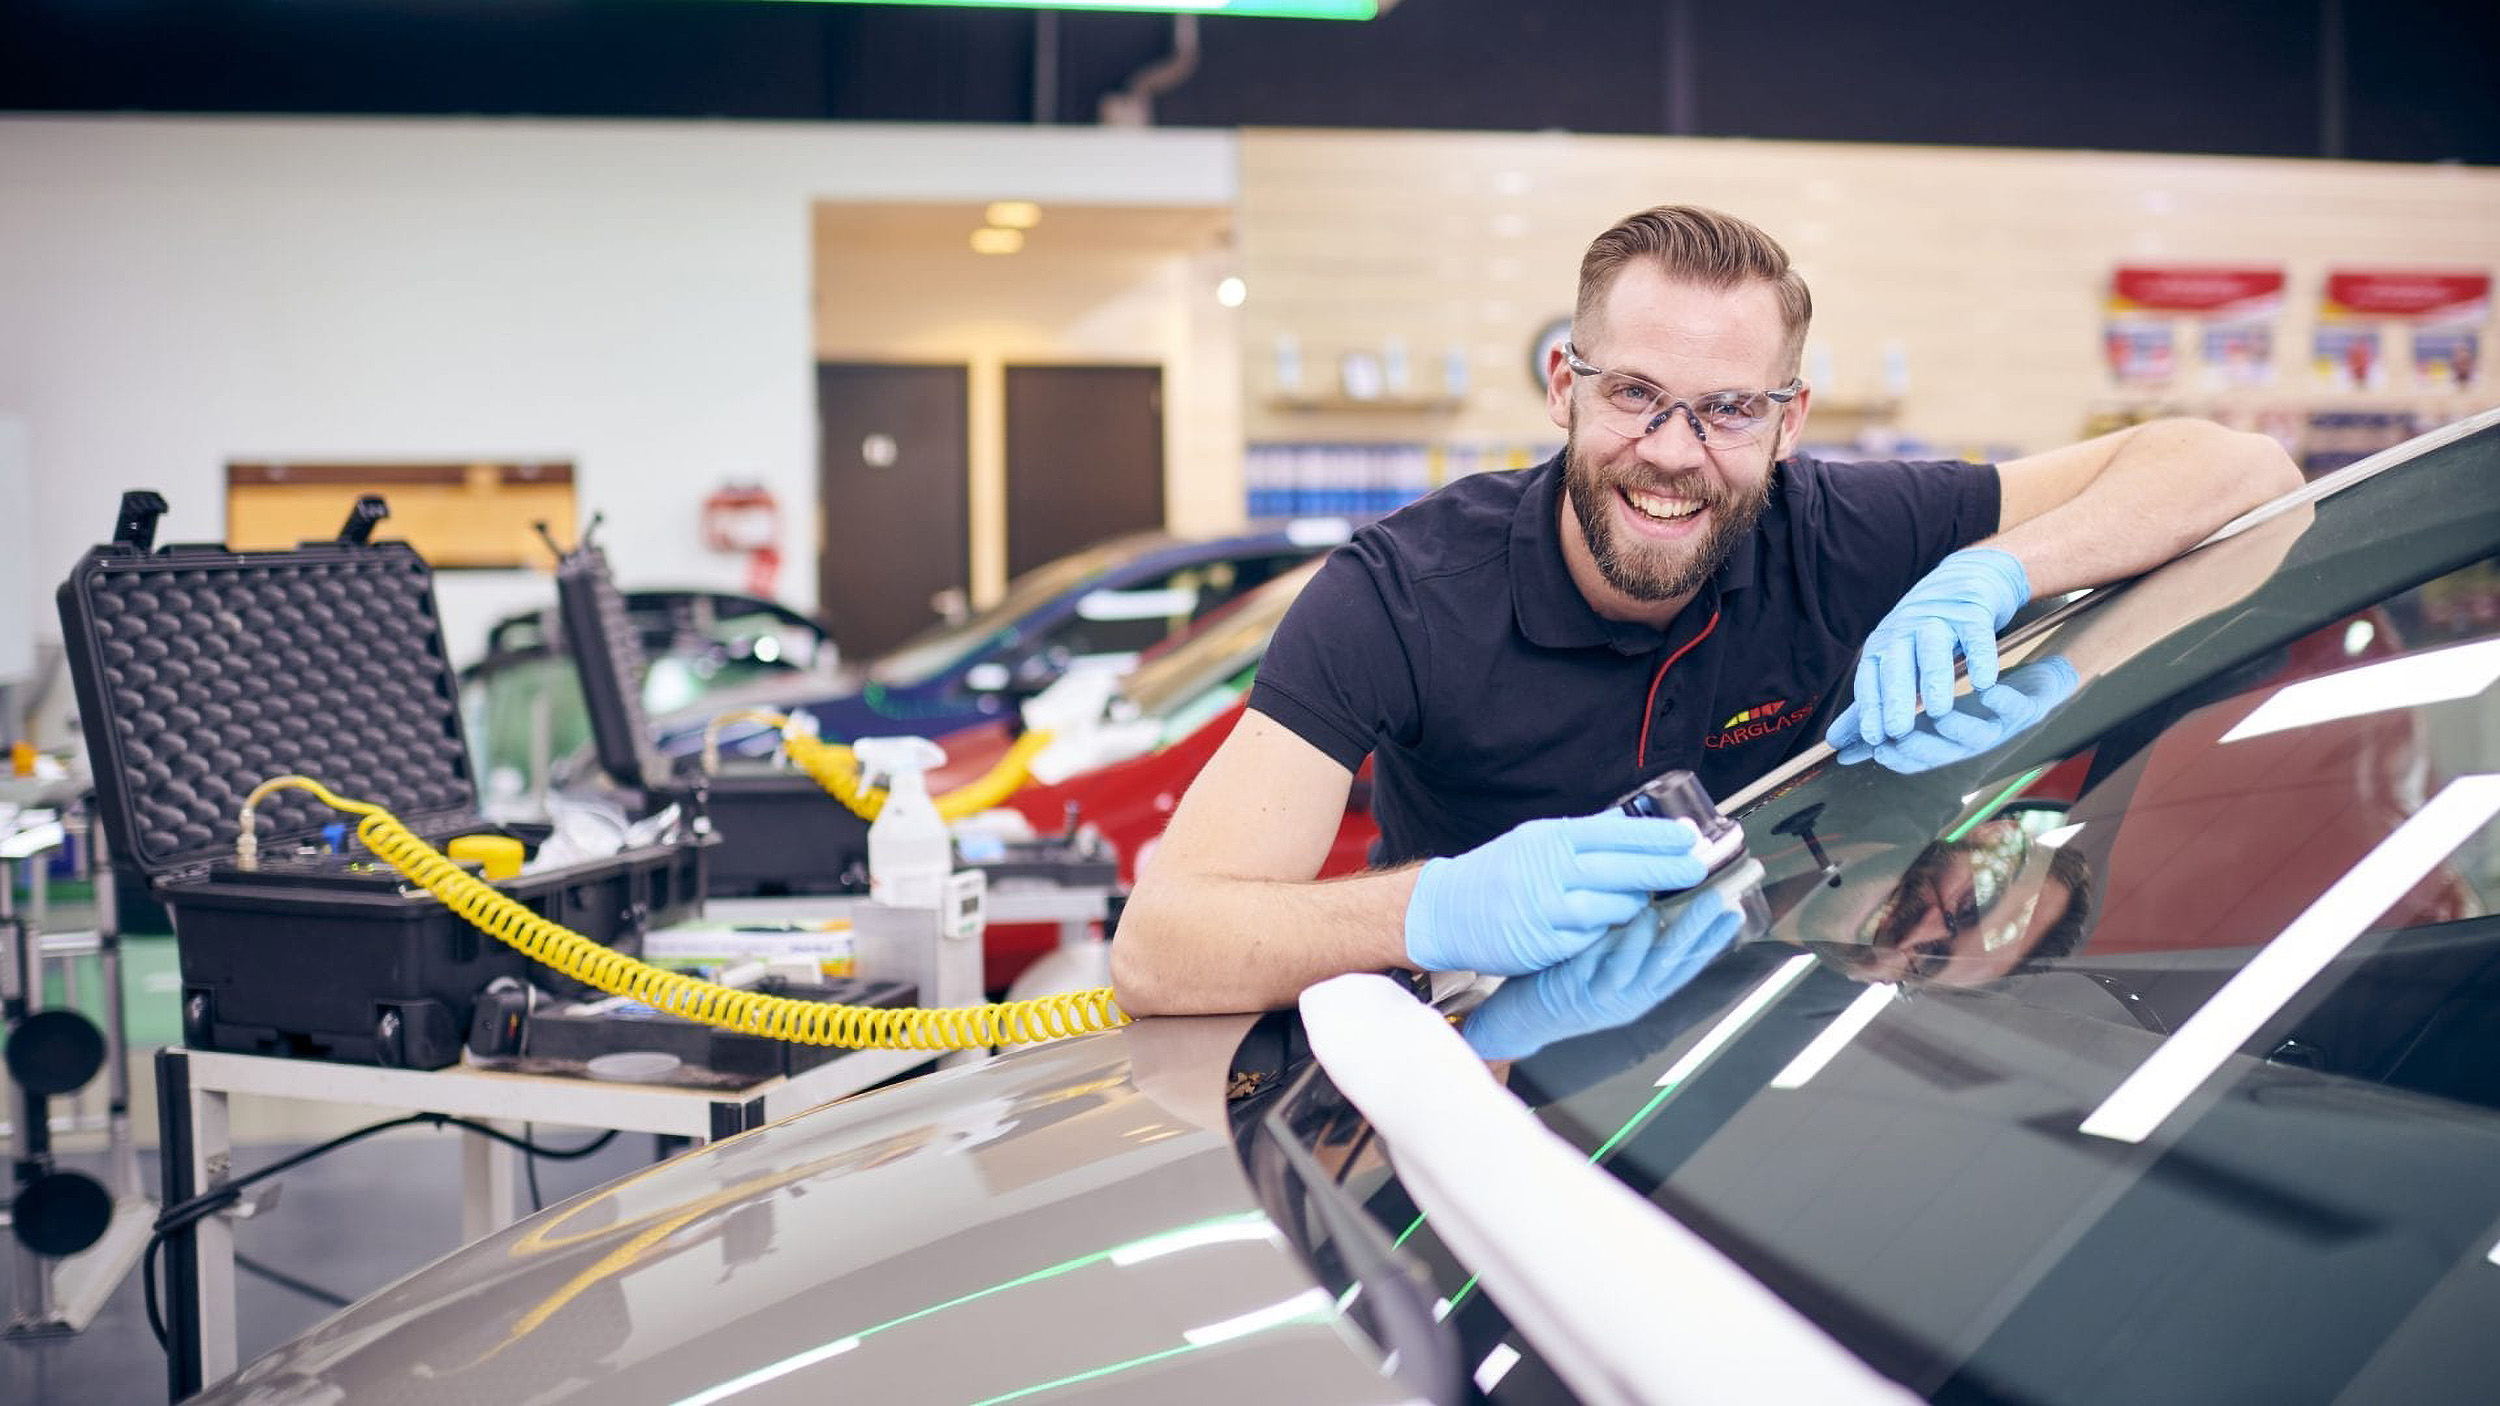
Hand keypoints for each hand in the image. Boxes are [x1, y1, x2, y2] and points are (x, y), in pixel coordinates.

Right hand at [1405, 811, 1709, 976]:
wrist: (1447, 910)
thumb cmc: (1498, 872)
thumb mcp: (1536, 839)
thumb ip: (1583, 836)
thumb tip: (1632, 825)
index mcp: (1553, 839)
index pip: (1618, 833)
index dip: (1657, 837)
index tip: (1688, 838)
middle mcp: (1552, 871)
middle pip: (1625, 871)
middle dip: (1666, 871)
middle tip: (1696, 869)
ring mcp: (1550, 910)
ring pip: (1615, 909)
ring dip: (1636, 906)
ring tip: (1644, 899)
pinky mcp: (1547, 944)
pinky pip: (1593, 939)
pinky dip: (1605, 932)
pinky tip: (1609, 925)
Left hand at [1461, 890, 1744, 1060]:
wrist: (1520, 1019)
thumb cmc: (1567, 980)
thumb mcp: (1608, 961)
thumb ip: (1632, 938)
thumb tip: (1659, 898)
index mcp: (1642, 990)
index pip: (1686, 965)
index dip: (1714, 941)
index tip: (1737, 911)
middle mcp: (1630, 998)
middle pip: (1673, 966)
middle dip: (1699, 933)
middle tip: (1723, 900)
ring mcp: (1603, 998)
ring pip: (1642, 968)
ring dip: (1662, 938)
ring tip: (1678, 905)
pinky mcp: (1574, 992)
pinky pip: (1600, 967)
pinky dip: (1617, 946)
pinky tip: (1629, 921)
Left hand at [1828, 547, 2030, 748]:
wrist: (1965, 579)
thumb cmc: (1923, 631)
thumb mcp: (1892, 661)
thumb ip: (1870, 702)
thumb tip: (1835, 744)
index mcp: (1882, 646)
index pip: (1870, 678)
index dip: (1870, 708)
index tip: (1873, 738)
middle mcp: (1904, 629)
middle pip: (1896, 665)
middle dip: (1895, 698)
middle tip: (1897, 732)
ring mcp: (1938, 618)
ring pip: (1933, 649)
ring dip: (1934, 679)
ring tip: (1939, 712)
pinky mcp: (1972, 610)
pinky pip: (1976, 634)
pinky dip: (1980, 657)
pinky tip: (1984, 683)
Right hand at [1836, 656, 2078, 772]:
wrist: (2035, 683)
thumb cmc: (1976, 699)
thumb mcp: (1925, 707)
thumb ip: (1886, 721)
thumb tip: (1837, 746)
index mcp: (1947, 743)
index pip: (1917, 759)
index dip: (1898, 758)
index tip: (1876, 747)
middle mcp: (1972, 742)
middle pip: (1945, 753)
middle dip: (1921, 747)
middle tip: (1898, 735)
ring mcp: (2000, 727)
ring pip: (1978, 736)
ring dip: (1957, 727)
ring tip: (1938, 712)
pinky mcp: (2026, 708)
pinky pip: (2016, 709)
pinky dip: (2001, 700)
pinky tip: (1986, 687)